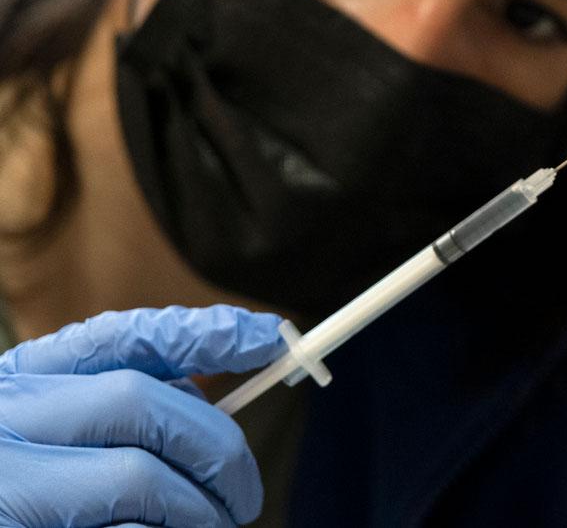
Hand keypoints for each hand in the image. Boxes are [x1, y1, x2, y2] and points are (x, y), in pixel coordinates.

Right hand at [0, 305, 283, 526]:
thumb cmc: (33, 496)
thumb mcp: (60, 435)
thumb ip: (128, 411)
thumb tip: (220, 411)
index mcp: (21, 381)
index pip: (121, 334)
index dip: (200, 331)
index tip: (267, 338)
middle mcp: (6, 416)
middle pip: (139, 401)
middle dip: (215, 446)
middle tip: (248, 495)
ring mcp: (6, 479)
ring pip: (140, 476)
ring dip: (198, 508)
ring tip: (214, 527)